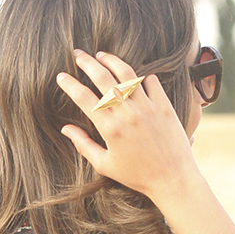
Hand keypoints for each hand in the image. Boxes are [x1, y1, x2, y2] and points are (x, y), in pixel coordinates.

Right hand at [56, 50, 200, 207]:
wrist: (173, 179)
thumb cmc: (137, 175)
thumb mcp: (105, 165)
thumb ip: (84, 145)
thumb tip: (65, 129)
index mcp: (110, 128)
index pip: (83, 98)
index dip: (69, 84)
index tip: (61, 76)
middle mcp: (127, 113)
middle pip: (101, 77)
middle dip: (86, 62)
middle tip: (77, 54)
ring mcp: (147, 106)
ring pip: (125, 72)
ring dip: (110, 60)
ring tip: (101, 55)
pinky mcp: (163, 105)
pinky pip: (151, 81)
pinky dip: (141, 76)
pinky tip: (133, 78)